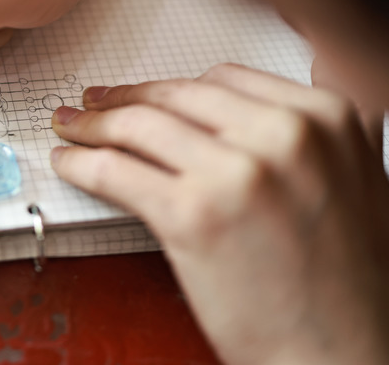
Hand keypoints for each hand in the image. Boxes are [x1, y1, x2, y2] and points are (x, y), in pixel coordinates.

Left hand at [50, 63, 388, 363]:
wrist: (346, 354)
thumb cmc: (345, 283)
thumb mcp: (349, 179)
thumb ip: (303, 137)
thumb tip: (241, 114)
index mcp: (325, 117)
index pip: (221, 81)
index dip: (170, 88)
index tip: (145, 94)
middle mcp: (284, 135)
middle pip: (174, 97)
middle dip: (124, 98)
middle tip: (94, 104)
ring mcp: (237, 173)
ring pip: (139, 127)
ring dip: (93, 125)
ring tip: (72, 128)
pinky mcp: (194, 215)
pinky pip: (116, 172)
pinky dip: (82, 163)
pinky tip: (70, 163)